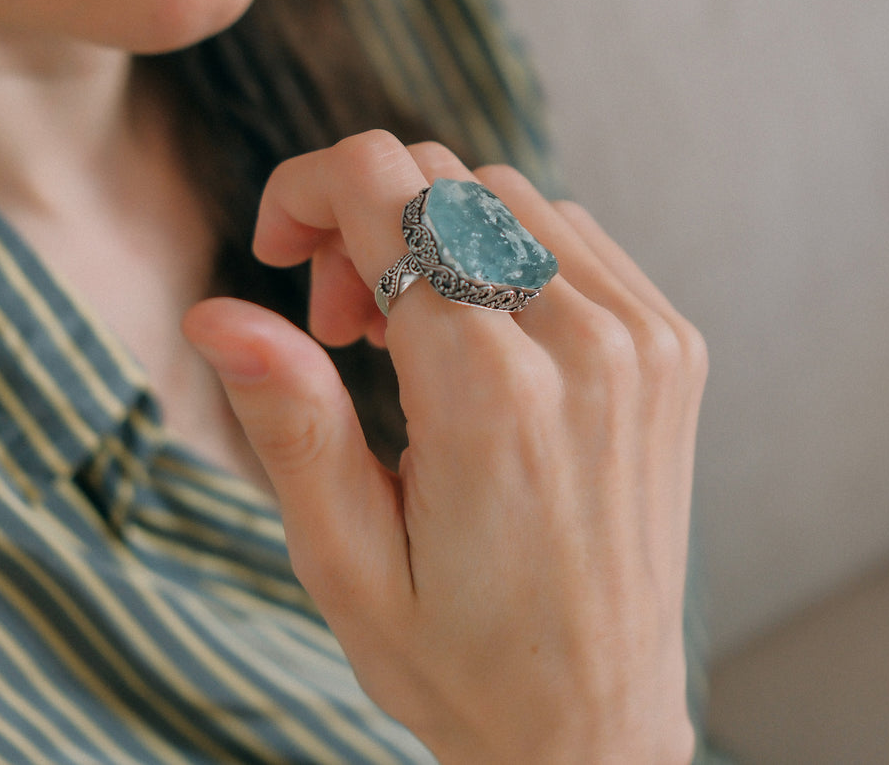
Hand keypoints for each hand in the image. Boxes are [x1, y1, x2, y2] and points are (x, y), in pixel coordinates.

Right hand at [183, 131, 706, 764]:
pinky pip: (569, 232)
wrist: (596, 729)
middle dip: (360, 219)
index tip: (275, 251)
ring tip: (404, 339)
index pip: (384, 188)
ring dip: (432, 231)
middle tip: (336, 324)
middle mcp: (584, 343)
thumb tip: (215, 312)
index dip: (303, 190)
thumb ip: (289, 420)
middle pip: (440, 178)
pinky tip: (476, 332)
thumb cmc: (459, 662)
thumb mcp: (346, 563)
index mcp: (490, 393)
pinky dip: (503, 249)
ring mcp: (644, 337)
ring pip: (503, 194)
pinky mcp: (673, 343)